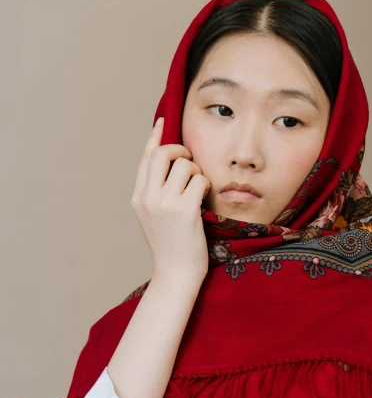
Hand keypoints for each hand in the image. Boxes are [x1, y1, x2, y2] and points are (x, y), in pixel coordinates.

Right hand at [131, 117, 210, 283]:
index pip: (145, 158)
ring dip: (198, 172)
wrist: (176, 275)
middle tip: (191, 161)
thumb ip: (157, 191)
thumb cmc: (172, 246)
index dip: (155, 137)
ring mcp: (165, 203)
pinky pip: (200, 180)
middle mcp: (148, 198)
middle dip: (181, 150)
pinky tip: (205, 199)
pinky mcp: (184, 210)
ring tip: (199, 189)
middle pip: (163, 154)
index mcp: (138, 198)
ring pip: (185, 164)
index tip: (163, 123)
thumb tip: (170, 163)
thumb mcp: (155, 217)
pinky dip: (207, 185)